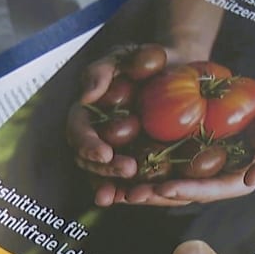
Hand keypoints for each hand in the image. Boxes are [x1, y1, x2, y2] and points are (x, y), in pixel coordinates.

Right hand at [66, 44, 171, 205]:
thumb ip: (102, 70)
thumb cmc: (145, 59)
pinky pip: (133, 180)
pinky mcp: (140, 160)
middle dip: (105, 170)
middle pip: (91, 160)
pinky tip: (145, 198)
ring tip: (131, 195)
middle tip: (128, 169)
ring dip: (116, 187)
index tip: (103, 153)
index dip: (87, 144)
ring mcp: (118, 151)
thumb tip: (86, 95)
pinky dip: (136, 191)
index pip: (77, 132)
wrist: (177, 68)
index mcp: (88, 113)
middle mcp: (98, 136)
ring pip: (107, 176)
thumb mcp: (124, 55)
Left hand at [114, 87, 254, 205]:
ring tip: (116, 186)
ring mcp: (201, 159)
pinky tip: (118, 156)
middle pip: (182, 190)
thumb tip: (252, 179)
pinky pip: (163, 152)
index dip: (188, 190)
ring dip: (141, 183)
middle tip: (130, 194)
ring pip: (166, 176)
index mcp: (238, 177)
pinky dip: (141, 157)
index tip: (166, 189)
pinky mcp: (189, 141)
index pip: (211, 190)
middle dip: (156, 194)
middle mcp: (215, 173)